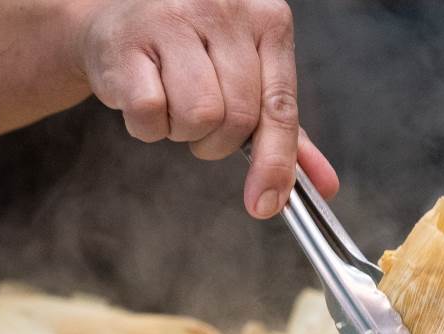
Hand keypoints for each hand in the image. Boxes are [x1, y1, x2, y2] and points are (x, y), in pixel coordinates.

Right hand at [75, 0, 338, 217]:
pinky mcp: (128, 40)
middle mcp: (226, 9)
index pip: (280, 106)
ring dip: (182, 131)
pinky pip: (150, 113)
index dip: (276, 163)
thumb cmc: (191, 56)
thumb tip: (324, 186)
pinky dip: (146, 125)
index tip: (267, 203)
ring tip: (171, 102)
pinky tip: (144, 95)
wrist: (119, 26)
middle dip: (217, 140)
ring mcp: (174, 19)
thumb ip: (286, 133)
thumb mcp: (248, 81)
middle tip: (199, 121)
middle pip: (238, 118)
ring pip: (198, 116)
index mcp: (268, 19)